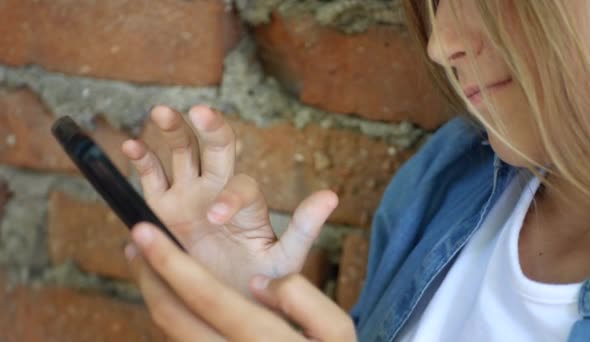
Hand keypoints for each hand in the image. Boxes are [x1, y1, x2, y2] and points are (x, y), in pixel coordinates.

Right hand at [121, 105, 338, 293]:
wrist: (225, 301)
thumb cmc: (259, 281)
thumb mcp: (286, 258)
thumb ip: (304, 228)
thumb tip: (331, 196)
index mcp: (248, 203)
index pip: (240, 185)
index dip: (229, 196)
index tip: (216, 218)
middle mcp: (218, 191)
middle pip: (215, 148)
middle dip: (209, 127)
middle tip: (200, 111)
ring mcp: (189, 196)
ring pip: (181, 153)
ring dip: (173, 131)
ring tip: (162, 113)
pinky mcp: (162, 207)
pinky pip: (150, 177)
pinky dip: (141, 159)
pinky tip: (132, 146)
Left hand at [126, 222, 355, 341]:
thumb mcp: (335, 331)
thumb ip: (303, 299)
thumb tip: (264, 282)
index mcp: (261, 339)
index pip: (205, 296)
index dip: (170, 262)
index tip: (146, 233)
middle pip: (173, 317)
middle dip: (148, 275)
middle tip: (134, 242)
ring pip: (170, 332)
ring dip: (153, 293)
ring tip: (144, 261)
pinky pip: (182, 341)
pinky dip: (169, 313)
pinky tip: (170, 293)